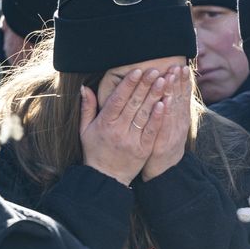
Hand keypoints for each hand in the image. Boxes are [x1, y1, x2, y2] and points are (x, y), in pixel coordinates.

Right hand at [80, 68, 165, 186]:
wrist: (105, 179)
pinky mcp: (143, 149)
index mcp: (104, 123)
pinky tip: (165, 103)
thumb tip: (84, 88)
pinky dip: (158, 117)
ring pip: (144, 114)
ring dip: (155, 96)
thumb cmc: (95, 151)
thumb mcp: (85, 130)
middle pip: (134, 104)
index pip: (118, 99)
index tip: (137, 70)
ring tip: (164, 81)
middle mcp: (118, 131)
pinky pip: (152, 130)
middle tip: (155, 69)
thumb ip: (87, 108)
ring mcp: (132, 140)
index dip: (128, 84)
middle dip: (145, 85)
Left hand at [141, 65, 190, 181]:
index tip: (182, 67)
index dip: (183, 82)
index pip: (183, 96)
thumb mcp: (170, 126)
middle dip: (179, 82)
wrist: (164, 171)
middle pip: (180, 99)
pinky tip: (165, 102)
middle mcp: (179, 124)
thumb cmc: (164, 144)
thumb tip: (170, 91)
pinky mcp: (164, 143)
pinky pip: (164, 126)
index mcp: (180, 118)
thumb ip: (171, 108)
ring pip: (173, 110)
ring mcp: (172, 133)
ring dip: (173, 92)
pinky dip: (165, 114)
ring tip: (171, 76)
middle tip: (178, 66)